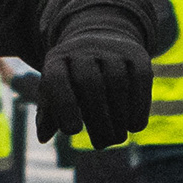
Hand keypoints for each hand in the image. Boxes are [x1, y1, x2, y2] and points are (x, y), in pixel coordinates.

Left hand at [31, 30, 154, 145]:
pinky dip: (139, 105)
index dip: (64, 105)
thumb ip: (48, 114)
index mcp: (57, 60)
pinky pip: (140, 78)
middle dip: (97, 117)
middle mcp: (83, 50)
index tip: (73, 131)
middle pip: (90, 83)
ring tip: (118, 138)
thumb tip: (43, 137)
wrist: (100, 39)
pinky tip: (135, 126)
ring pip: (117, 81)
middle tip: (102, 144)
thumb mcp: (55, 90)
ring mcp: (111, 49)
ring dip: (119, 115)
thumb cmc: (72, 76)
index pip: (56, 79)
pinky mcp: (136, 53)